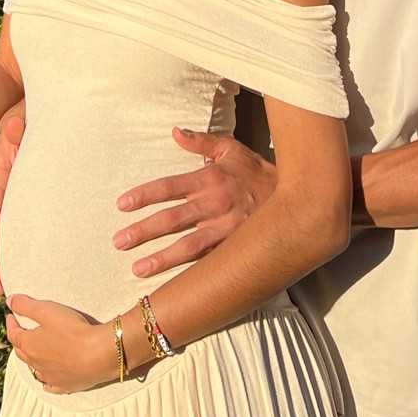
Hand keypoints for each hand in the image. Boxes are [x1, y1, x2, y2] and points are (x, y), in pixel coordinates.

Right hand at [0, 104, 26, 292]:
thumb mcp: (22, 113)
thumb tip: (14, 125)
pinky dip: (20, 237)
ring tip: (6, 283)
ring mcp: (14, 186)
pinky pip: (20, 215)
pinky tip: (28, 255)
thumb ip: (19, 126)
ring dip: (6, 252)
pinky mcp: (27, 187)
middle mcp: (3, 182)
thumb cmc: (27, 108)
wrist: (29, 102)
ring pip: (8, 224)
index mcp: (0, 170)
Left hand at [5, 294, 114, 393]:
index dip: (11, 324)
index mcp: (28, 345)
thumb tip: (9, 301)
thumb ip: (25, 305)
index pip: (13, 334)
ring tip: (34, 352)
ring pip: (34, 369)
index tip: (11, 316)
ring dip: (31, 360)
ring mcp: (50, 377)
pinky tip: (47, 382)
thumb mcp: (46, 310)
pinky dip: (46, 382)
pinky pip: (50, 386)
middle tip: (20, 331)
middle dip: (19, 340)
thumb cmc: (72, 330)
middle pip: (21, 352)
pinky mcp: (65, 386)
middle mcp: (35, 364)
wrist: (97, 355)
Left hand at [112, 129, 278, 278]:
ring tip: (137, 269)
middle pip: (173, 219)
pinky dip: (190, 274)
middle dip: (144, 231)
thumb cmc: (257, 171)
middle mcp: (215, 205)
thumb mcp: (231, 149)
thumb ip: (201, 141)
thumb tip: (175, 131)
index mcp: (210, 179)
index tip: (122, 204)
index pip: (170, 187)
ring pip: (189, 247)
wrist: (299, 196)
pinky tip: (173, 285)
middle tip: (119, 241)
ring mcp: (226, 230)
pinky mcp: (235, 248)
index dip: (145, 195)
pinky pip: (209, 262)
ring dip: (161, 259)